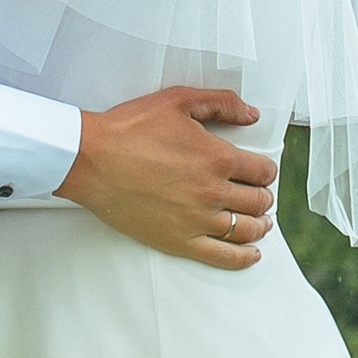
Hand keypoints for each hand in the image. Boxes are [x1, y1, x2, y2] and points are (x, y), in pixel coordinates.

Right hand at [57, 87, 277, 270]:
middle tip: (259, 193)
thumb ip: (221, 103)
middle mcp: (212, 192)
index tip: (261, 170)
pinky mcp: (179, 241)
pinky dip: (243, 257)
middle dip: (263, 196)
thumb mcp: (178, 100)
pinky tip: (251, 253)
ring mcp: (197, 220)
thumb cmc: (129, 128)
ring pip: (246, 229)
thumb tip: (251, 115)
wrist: (91, 159)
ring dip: (259, 224)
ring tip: (260, 222)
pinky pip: (223, 257)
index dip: (266, 169)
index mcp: (217, 158)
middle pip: (257, 201)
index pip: (262, 170)